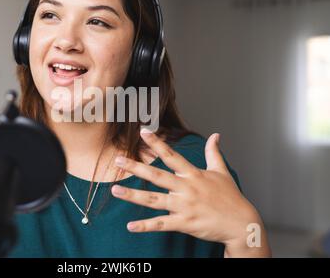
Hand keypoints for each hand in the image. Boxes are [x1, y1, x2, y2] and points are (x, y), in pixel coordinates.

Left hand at [111, 130, 266, 251]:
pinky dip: (145, 226)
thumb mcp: (222, 172)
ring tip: (114, 190)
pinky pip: (161, 224)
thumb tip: (216, 135)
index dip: (157, 143)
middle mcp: (187, 188)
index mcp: (193, 174)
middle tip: (117, 160)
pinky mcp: (185, 223)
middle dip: (136, 167)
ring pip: (153, 200)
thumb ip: (214, 153)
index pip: (172, 155)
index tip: (143, 131)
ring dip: (133, 195)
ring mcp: (185, 206)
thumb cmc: (231, 197)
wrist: (242, 224)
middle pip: (157, 176)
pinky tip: (130, 226)